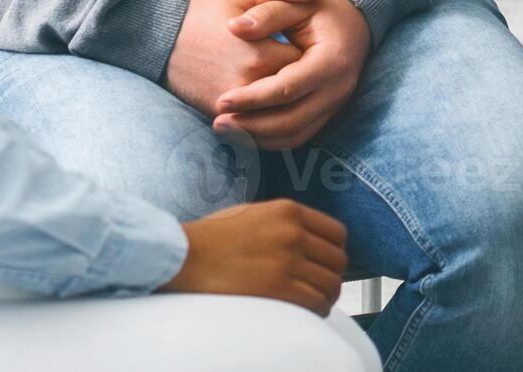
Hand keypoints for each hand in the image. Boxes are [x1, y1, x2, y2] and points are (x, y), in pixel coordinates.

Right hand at [163, 0, 326, 112]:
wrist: (156, 36)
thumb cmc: (203, 10)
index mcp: (260, 56)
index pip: (307, 63)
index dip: (311, 52)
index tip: (306, 41)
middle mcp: (248, 87)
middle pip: (295, 90)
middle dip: (301, 76)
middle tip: (299, 60)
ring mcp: (232, 107)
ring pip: (278, 110)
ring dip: (287, 99)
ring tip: (286, 78)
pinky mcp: (218, 115)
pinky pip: (256, 123)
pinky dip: (267, 114)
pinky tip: (271, 98)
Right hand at [164, 199, 347, 313]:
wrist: (184, 255)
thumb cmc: (212, 237)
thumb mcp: (254, 213)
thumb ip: (284, 222)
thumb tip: (310, 241)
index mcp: (288, 211)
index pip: (337, 234)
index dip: (335, 252)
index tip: (326, 264)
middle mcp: (292, 233)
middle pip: (338, 260)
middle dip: (332, 276)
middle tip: (320, 287)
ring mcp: (286, 260)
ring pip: (330, 284)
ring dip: (326, 296)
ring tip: (314, 302)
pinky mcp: (278, 287)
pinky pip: (315, 303)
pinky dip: (317, 310)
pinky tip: (306, 312)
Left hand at [211, 0, 369, 149]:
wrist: (354, 20)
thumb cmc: (320, 8)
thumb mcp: (295, 3)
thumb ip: (266, 13)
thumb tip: (233, 26)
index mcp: (331, 61)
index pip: (287, 88)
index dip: (253, 98)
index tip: (221, 100)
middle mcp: (337, 89)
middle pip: (291, 120)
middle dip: (252, 126)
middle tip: (217, 122)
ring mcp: (335, 104)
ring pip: (295, 135)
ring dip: (258, 138)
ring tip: (224, 130)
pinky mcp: (327, 113)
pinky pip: (299, 136)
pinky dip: (271, 140)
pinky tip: (244, 133)